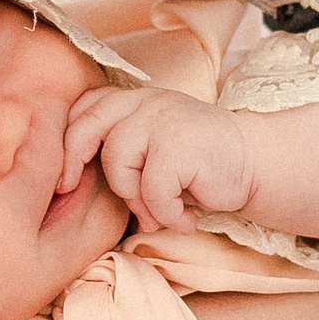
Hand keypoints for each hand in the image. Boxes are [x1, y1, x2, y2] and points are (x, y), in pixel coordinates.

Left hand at [62, 85, 252, 232]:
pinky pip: (152, 190)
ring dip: (135, 199)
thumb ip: (120, 149)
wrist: (254, 164)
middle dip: (72, 163)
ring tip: (159, 213)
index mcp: (134, 99)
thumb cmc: (199, 165)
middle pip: (86, 129)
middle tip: (69, 191)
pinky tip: (185, 220)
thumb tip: (72, 184)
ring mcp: (162, 120)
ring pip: (117, 165)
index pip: (84, 109)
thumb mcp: (153, 148)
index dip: (66, 142)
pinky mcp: (178, 145)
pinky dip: (167, 213)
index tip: (64, 177)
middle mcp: (145, 101)